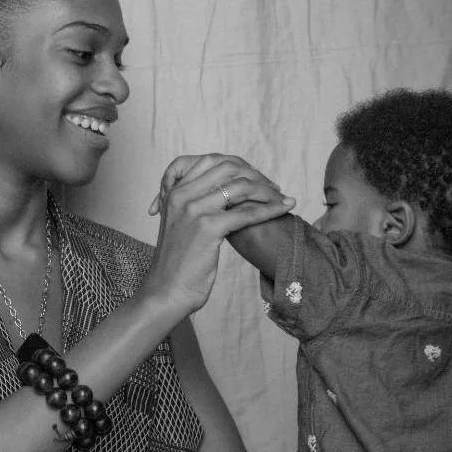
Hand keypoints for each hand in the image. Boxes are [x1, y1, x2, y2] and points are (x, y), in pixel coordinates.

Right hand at [142, 154, 294, 315]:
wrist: (166, 290)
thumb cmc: (178, 262)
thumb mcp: (181, 223)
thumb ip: (196, 203)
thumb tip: (228, 192)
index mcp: (174, 190)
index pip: (211, 160)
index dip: (239, 165)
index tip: (256, 177)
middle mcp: (181, 194)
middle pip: (228, 168)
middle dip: (256, 175)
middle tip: (273, 188)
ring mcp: (193, 209)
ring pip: (240, 186)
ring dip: (267, 190)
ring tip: (281, 197)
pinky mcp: (207, 227)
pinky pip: (246, 212)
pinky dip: (270, 208)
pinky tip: (285, 208)